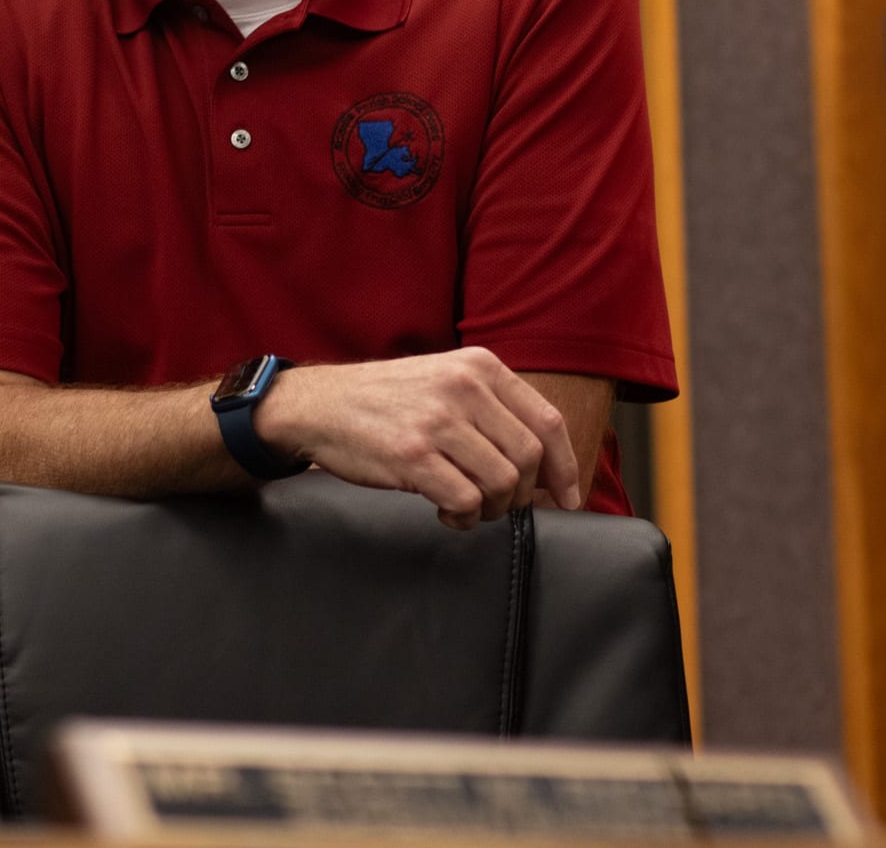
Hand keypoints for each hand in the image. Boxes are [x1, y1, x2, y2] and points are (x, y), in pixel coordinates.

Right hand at [256, 348, 580, 529]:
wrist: (317, 404)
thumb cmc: (386, 401)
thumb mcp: (445, 380)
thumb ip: (492, 410)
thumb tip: (545, 467)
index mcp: (480, 367)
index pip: (548, 422)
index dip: (566, 467)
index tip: (568, 498)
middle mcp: (464, 388)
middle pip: (529, 457)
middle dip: (522, 494)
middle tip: (499, 505)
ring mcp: (438, 420)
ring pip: (502, 483)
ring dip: (493, 509)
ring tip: (469, 509)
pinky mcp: (413, 455)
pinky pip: (466, 501)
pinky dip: (464, 519)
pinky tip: (446, 514)